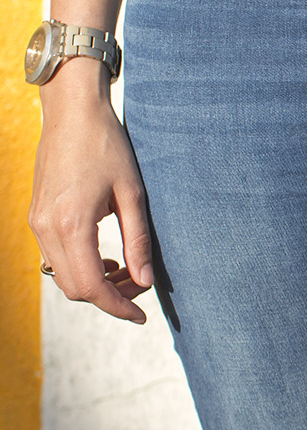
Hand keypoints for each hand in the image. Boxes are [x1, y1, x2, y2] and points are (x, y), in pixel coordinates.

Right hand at [30, 63, 152, 322]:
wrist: (73, 113)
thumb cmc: (107, 147)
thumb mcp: (133, 194)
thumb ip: (138, 241)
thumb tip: (146, 281)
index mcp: (71, 225)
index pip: (92, 287)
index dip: (118, 307)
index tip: (142, 316)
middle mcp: (46, 229)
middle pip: (74, 288)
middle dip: (109, 297)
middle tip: (141, 288)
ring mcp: (37, 223)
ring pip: (62, 276)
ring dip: (94, 283)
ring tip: (127, 271)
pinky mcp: (37, 217)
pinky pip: (55, 258)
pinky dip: (81, 267)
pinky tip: (106, 257)